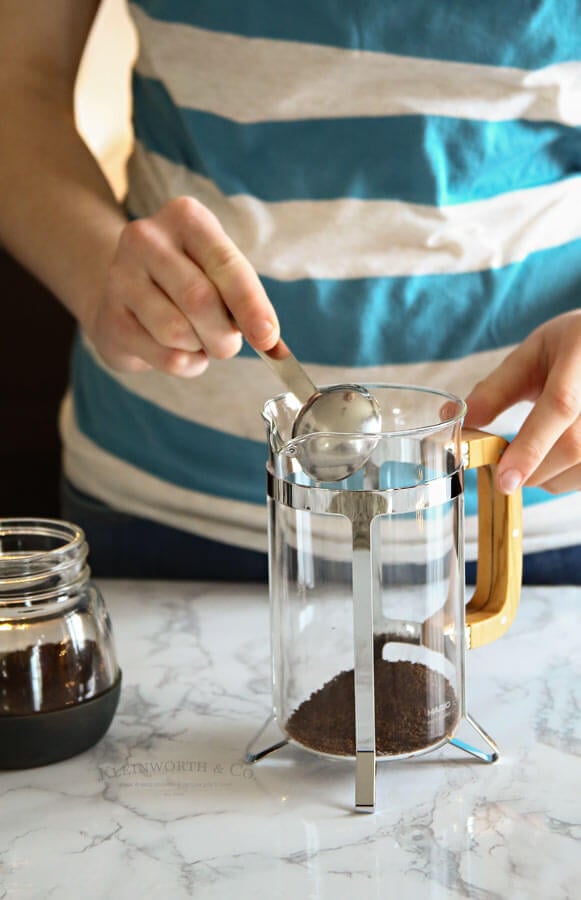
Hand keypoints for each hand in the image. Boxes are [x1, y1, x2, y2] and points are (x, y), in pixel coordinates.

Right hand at [84, 197, 279, 376]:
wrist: (126, 294)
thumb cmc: (188, 283)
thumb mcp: (221, 277)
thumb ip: (249, 306)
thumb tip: (275, 348)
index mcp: (186, 217)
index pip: (226, 265)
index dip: (251, 305)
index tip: (268, 337)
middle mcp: (146, 238)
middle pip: (200, 300)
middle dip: (224, 335)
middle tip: (228, 345)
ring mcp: (121, 277)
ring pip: (177, 332)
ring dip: (200, 348)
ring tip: (198, 339)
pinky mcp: (110, 317)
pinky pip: (163, 355)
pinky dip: (185, 364)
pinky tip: (180, 351)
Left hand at [464, 310, 580, 494]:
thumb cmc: (570, 347)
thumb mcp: (531, 355)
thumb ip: (495, 390)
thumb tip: (451, 419)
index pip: (560, 406)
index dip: (531, 447)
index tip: (504, 480)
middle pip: (573, 447)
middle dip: (530, 470)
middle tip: (502, 468)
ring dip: (548, 477)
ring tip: (529, 457)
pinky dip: (563, 477)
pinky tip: (551, 460)